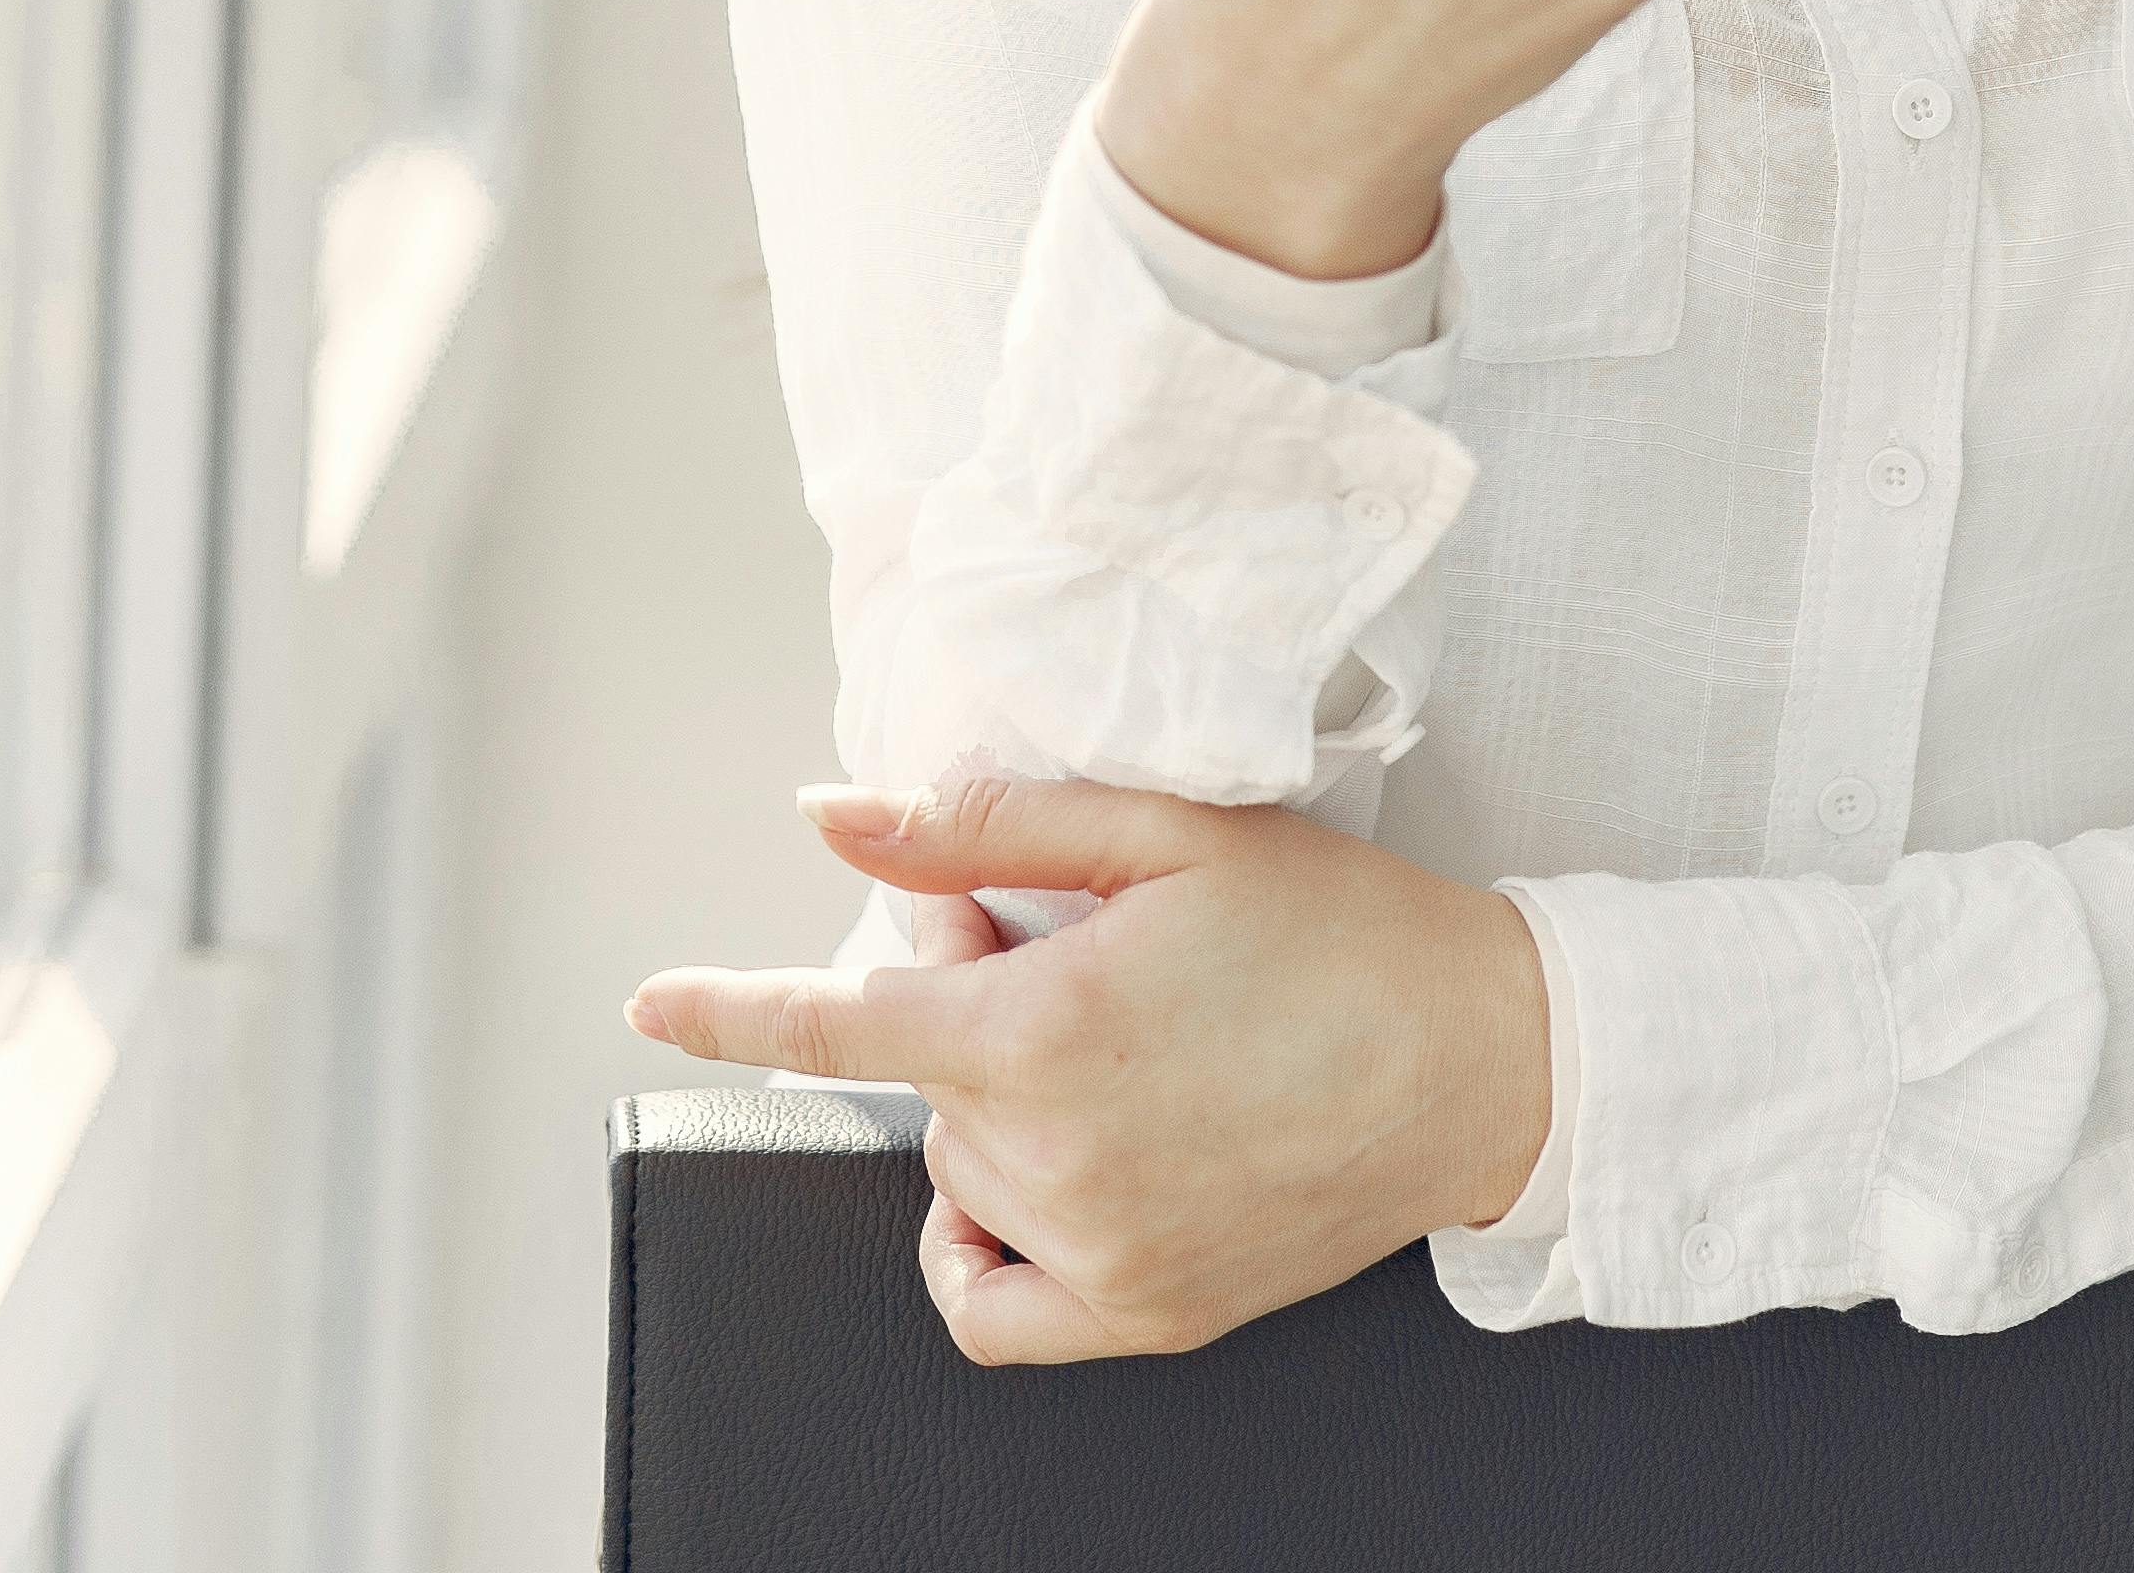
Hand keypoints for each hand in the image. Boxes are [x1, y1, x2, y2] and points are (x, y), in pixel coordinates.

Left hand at [624, 777, 1552, 1363]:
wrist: (1487, 1064)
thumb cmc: (1341, 931)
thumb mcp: (1168, 833)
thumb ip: (981, 827)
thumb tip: (835, 819)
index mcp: (1048, 1032)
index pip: (838, 1027)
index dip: (729, 1009)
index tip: (647, 1001)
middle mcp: (1058, 1160)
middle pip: (927, 1074)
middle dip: (969, 998)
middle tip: (1083, 946)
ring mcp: (1102, 1254)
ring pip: (965, 1167)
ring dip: (1001, 1102)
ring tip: (1127, 1039)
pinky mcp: (1149, 1314)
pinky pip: (995, 1304)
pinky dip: (985, 1247)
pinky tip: (1034, 1186)